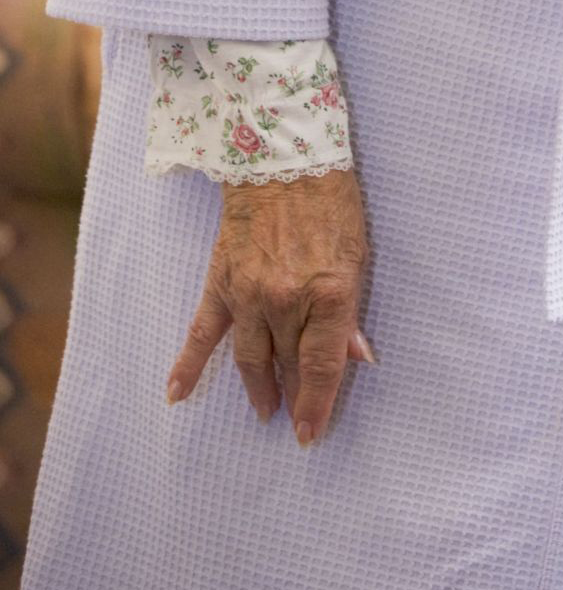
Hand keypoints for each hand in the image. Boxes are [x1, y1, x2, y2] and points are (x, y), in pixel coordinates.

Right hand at [166, 167, 372, 446]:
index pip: (323, 365)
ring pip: (251, 358)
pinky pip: (202, 332)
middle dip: (294, 397)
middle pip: (288, 364)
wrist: (284, 157)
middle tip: (296, 421)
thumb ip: (351, 311)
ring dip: (258, 388)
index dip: (319, 403)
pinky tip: (175, 393)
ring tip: (265, 409)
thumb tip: (358, 357)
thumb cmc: (332, 201)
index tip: (312, 433)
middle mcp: (286, 301)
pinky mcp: (221, 284)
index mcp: (329, 294)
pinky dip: (188, 365)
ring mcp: (248, 295)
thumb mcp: (358, 253)